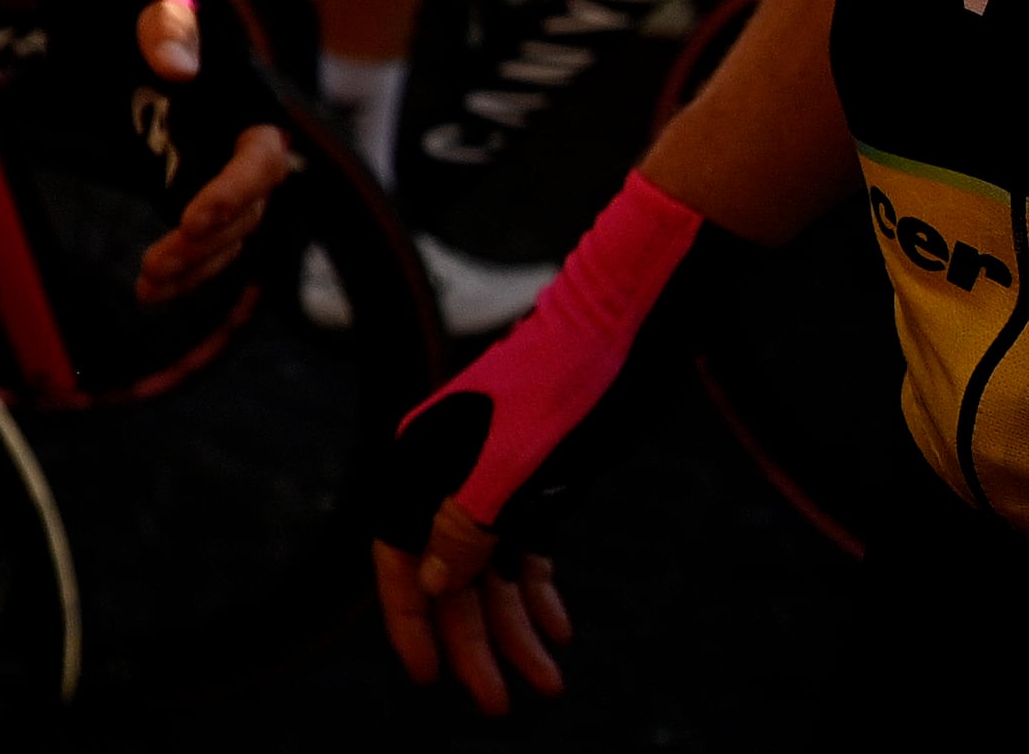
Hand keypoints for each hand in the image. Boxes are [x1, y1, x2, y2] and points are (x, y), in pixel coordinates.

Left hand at [8, 0, 295, 304]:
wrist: (118, 28)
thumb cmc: (147, 15)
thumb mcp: (155, 14)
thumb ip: (168, 33)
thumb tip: (177, 69)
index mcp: (250, 108)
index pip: (261, 161)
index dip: (234, 193)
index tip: (192, 217)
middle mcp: (241, 150)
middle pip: (245, 213)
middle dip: (206, 242)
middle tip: (158, 261)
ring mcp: (216, 174)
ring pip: (224, 238)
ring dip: (193, 267)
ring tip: (149, 284)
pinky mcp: (188, 189)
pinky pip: (197, 241)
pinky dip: (180, 268)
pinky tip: (149, 290)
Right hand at [369, 171, 706, 712]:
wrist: (629, 326)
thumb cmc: (566, 380)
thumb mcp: (517, 459)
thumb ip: (468, 522)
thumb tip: (435, 584)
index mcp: (424, 455)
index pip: (399, 550)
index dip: (408, 616)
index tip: (429, 675)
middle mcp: (450, 471)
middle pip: (450, 574)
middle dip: (473, 640)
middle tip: (497, 702)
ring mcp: (496, 478)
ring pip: (491, 570)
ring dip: (513, 627)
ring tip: (546, 682)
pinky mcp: (539, 481)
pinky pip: (526, 551)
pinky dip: (540, 592)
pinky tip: (560, 630)